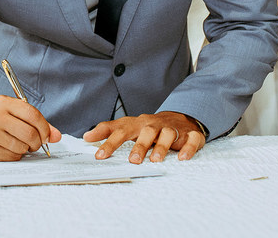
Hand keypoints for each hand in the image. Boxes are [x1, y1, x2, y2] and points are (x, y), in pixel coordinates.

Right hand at [0, 96, 61, 160]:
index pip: (32, 115)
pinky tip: (8, 148)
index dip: (45, 128)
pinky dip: (14, 156)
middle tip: (35, 144)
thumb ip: (36, 122)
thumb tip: (56, 136)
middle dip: (37, 142)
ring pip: (21, 148)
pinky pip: (11, 158)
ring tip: (18, 143)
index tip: (46, 135)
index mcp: (3, 102)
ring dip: (25, 149)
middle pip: (29, 134)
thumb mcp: (13, 112)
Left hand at [83, 112, 205, 163]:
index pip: (121, 131)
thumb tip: (86, 137)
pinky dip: (188, 148)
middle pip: (146, 132)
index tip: (99, 155)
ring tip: (155, 160)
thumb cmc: (149, 127)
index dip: (110, 143)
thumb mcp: (127, 126)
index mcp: (137, 124)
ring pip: (167, 135)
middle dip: (139, 146)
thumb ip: (107, 131)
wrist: (179, 118)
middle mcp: (154, 125)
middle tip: (133, 160)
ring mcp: (172, 129)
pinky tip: (183, 158)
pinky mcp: (190, 135)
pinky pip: (191, 140)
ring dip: (161, 147)